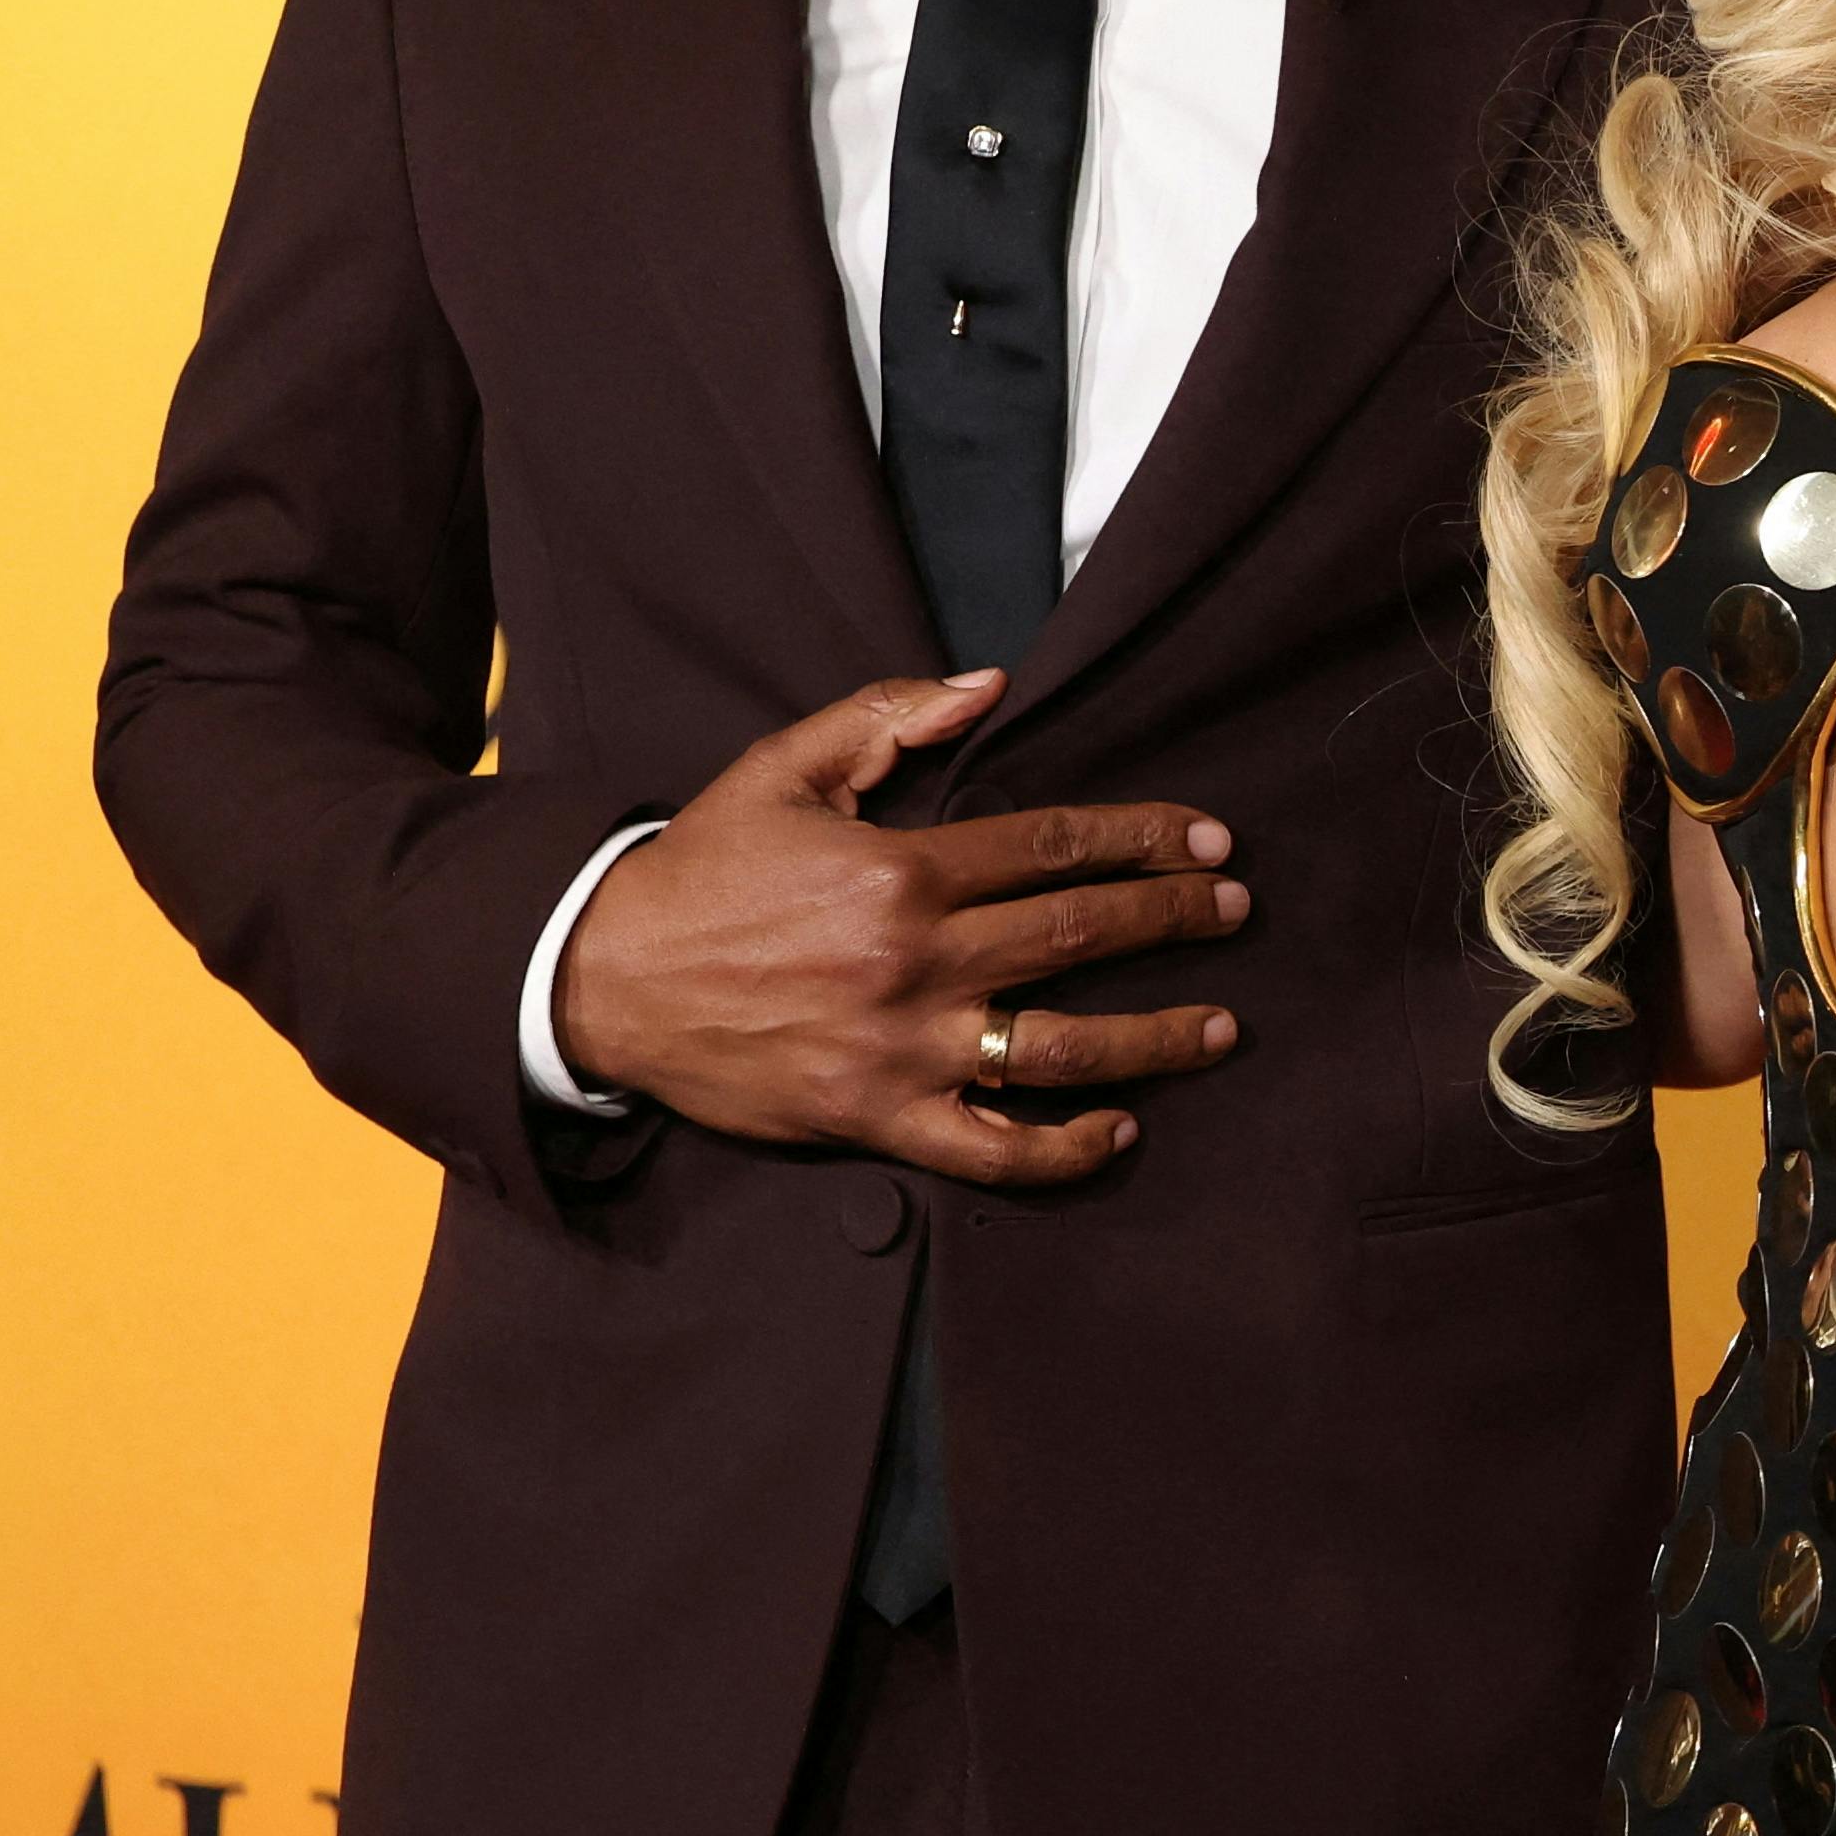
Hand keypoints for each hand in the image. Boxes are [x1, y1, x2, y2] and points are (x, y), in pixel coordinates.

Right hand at [555, 671, 1243, 1182]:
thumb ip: (889, 717)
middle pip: (1080, 936)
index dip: (1147, 840)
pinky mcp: (872, 1120)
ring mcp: (900, 1049)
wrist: (599, 976)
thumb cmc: (702, 869)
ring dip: (1156, 1041)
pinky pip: (989, 1151)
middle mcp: (915, 961)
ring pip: (1059, 1049)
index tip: (1210, 843)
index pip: (1059, 847)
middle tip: (1236, 911)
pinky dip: (1062, 1149)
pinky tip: (1118, 1130)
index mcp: (902, 871)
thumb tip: (989, 684)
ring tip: (1221, 1029)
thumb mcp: (784, 767)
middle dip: (1175, 921)